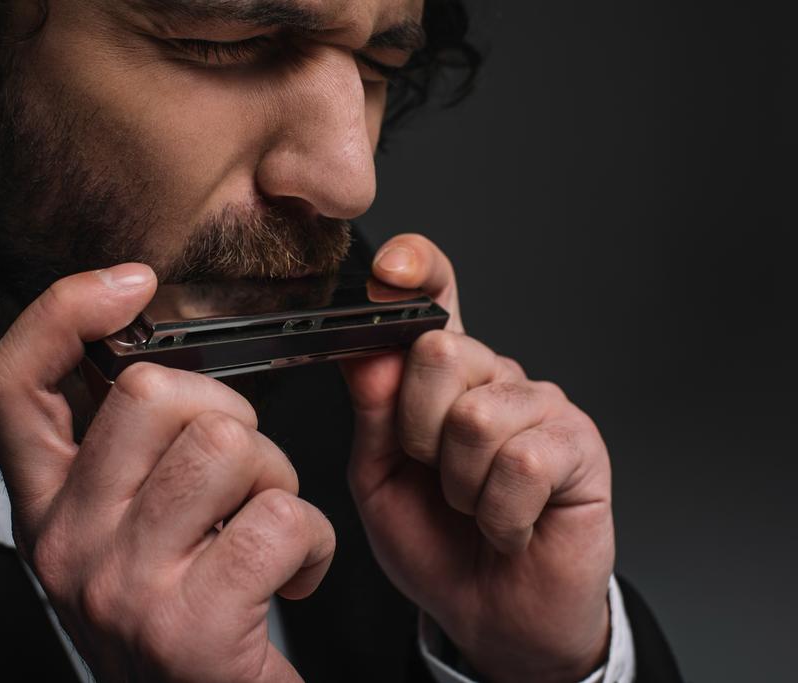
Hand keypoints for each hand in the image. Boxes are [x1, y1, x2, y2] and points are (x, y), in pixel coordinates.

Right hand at [0, 264, 334, 682]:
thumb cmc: (183, 616)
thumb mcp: (124, 530)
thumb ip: (124, 450)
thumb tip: (152, 345)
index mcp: (46, 508)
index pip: (14, 381)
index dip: (66, 311)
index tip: (132, 284)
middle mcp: (67, 543)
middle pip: (152, 394)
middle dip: (229, 416)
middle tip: (239, 477)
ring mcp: (122, 585)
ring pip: (228, 446)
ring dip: (277, 478)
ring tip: (264, 526)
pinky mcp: (188, 625)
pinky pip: (280, 519)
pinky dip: (313, 542)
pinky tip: (293, 573)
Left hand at [340, 235, 613, 682]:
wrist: (489, 613)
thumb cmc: (434, 541)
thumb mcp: (379, 475)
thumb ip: (373, 412)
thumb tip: (368, 350)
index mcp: (440, 377)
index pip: (433, 300)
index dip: (416, 270)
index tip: (392, 270)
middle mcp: (494, 376)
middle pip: (441, 352)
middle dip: (418, 431)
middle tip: (436, 474)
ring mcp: (540, 405)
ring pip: (477, 417)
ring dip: (461, 486)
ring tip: (474, 506)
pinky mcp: (579, 445)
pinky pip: (521, 465)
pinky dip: (499, 515)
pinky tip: (509, 525)